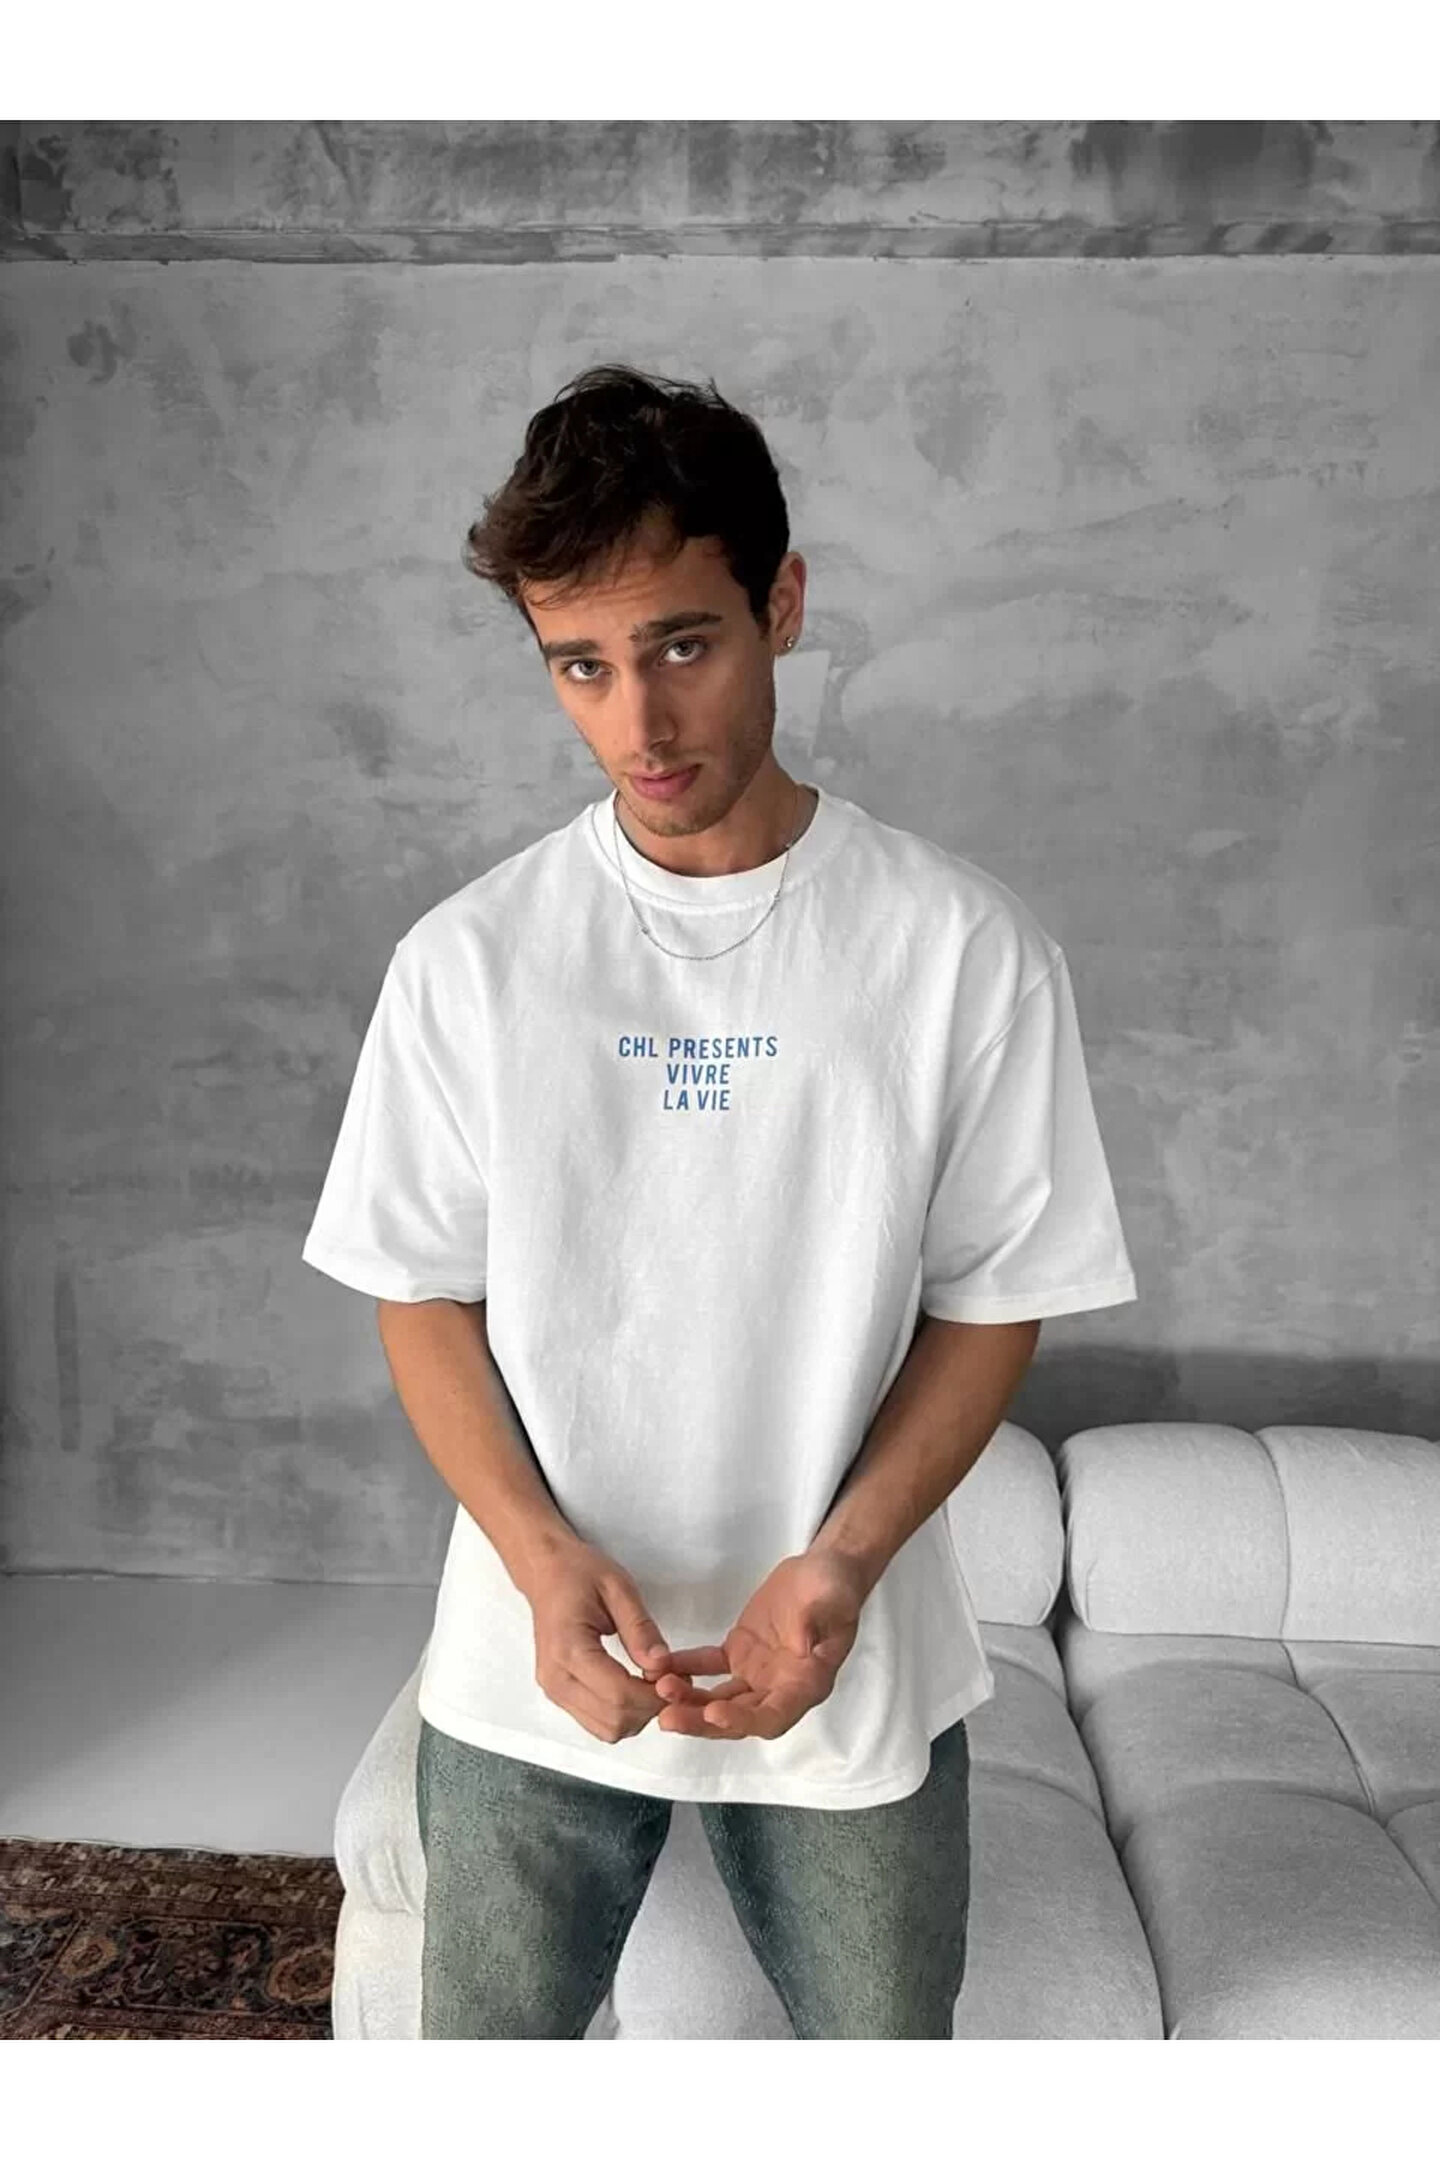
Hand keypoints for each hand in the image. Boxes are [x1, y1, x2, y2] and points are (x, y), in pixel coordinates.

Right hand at [523, 1537, 681, 1743]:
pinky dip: (623, 1714)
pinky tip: (634, 1687)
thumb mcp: (618, 1588)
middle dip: (651, 1706)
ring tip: (652, 1682)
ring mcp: (554, 1691)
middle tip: (670, 1678)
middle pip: (614, 1720)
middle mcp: (556, 1679)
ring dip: (638, 1714)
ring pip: (607, 1730)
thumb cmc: (579, 1574)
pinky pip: (597, 1722)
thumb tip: (661, 1665)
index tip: (678, 1675)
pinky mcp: (559, 1695)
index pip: (619, 1695)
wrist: (546, 1573)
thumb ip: (641, 1629)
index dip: (655, 1694)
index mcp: (569, 1650)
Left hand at [645, 1550, 868, 1740]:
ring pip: (719, 1699)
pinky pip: (709, 1668)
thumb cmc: (834, 1585)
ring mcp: (758, 1674)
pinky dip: (686, 1669)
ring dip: (689, 1700)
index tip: (713, 1712)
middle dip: (702, 1721)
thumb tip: (802, 1645)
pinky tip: (662, 1665)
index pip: (773, 1716)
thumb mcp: (832, 1598)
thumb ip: (818, 1620)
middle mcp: (780, 1689)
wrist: (823, 1571)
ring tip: (658, 1689)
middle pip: (738, 1718)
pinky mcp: (740, 1654)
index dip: (743, 1719)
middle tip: (668, 1718)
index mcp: (807, 1685)